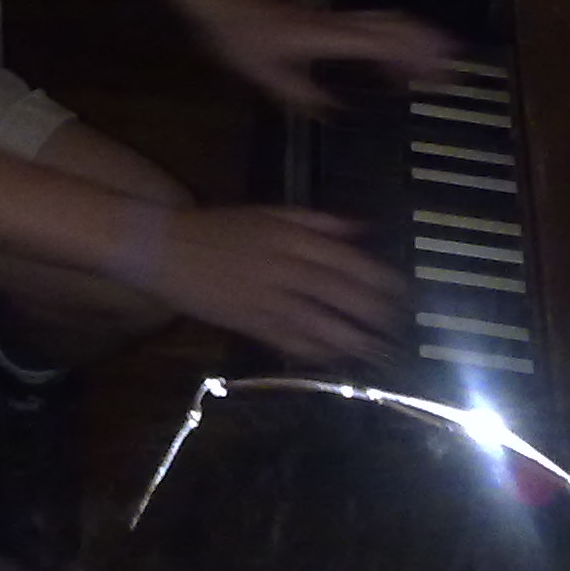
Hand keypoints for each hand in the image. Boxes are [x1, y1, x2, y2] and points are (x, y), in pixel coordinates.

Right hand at [147, 204, 402, 361]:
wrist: (167, 248)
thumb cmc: (221, 227)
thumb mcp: (271, 212)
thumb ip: (318, 221)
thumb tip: (362, 229)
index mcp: (292, 238)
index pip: (348, 261)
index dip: (378, 280)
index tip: (402, 292)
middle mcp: (286, 268)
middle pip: (341, 294)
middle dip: (374, 313)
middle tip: (398, 326)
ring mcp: (268, 299)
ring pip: (320, 323)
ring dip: (352, 339)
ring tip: (378, 350)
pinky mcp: (251, 323)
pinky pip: (291, 341)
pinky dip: (317, 352)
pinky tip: (336, 358)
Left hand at [164, 0, 454, 108]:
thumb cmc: (238, 36)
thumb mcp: (265, 75)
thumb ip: (301, 95)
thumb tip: (336, 113)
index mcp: (327, 37)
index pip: (383, 41)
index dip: (416, 54)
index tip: (442, 69)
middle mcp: (335, 23)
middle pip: (392, 25)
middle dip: (425, 43)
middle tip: (452, 65)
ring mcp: (329, 18)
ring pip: (381, 21)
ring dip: (410, 38)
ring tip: (432, 60)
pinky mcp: (321, 19)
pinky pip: (365, 25)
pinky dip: (387, 39)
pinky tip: (388, 60)